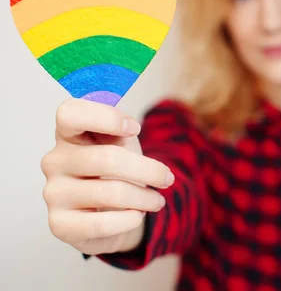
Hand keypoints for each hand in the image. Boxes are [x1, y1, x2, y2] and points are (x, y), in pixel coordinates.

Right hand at [41, 98, 174, 255]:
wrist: (111, 214)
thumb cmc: (116, 172)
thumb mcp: (122, 145)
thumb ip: (123, 131)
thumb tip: (130, 127)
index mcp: (68, 135)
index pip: (70, 114)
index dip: (105, 117)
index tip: (135, 128)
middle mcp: (54, 162)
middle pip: (106, 159)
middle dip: (147, 170)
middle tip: (167, 179)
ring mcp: (53, 193)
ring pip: (111, 193)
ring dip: (144, 198)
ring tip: (157, 201)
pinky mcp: (59, 225)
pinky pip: (103, 223)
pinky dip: (130, 219)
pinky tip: (136, 216)